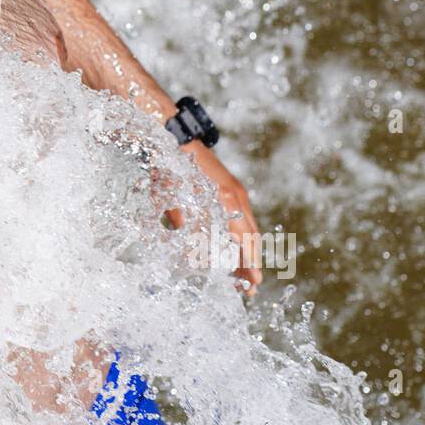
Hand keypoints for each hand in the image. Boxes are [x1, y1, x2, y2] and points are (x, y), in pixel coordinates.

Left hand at [165, 143, 262, 297]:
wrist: (175, 138)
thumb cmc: (171, 169)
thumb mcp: (171, 200)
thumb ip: (183, 228)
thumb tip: (195, 258)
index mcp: (225, 199)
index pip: (244, 238)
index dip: (248, 262)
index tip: (253, 282)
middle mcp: (236, 196)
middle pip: (251, 236)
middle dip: (252, 262)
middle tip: (251, 287)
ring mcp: (236, 191)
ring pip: (248, 228)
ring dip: (247, 251)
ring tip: (245, 273)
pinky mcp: (232, 188)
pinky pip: (242, 218)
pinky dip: (241, 236)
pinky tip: (235, 249)